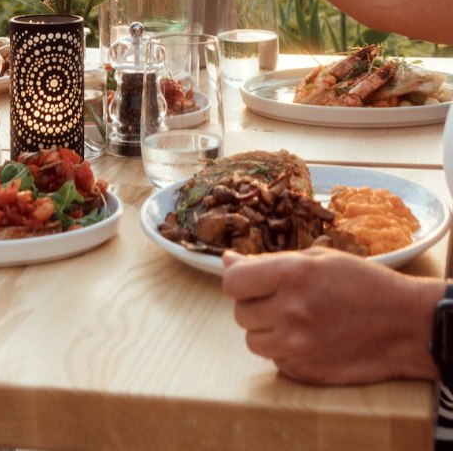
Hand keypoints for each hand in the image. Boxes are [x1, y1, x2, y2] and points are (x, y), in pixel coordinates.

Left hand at [222, 247, 442, 384]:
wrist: (403, 324)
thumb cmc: (362, 283)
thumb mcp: (318, 258)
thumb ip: (267, 262)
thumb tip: (227, 261)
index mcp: (290, 274)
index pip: (232, 283)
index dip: (239, 281)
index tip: (252, 281)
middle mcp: (290, 311)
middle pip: (240, 314)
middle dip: (255, 305)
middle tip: (281, 300)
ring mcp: (298, 346)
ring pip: (253, 341)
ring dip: (267, 330)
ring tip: (295, 320)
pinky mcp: (306, 372)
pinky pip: (276, 361)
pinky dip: (285, 351)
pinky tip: (310, 339)